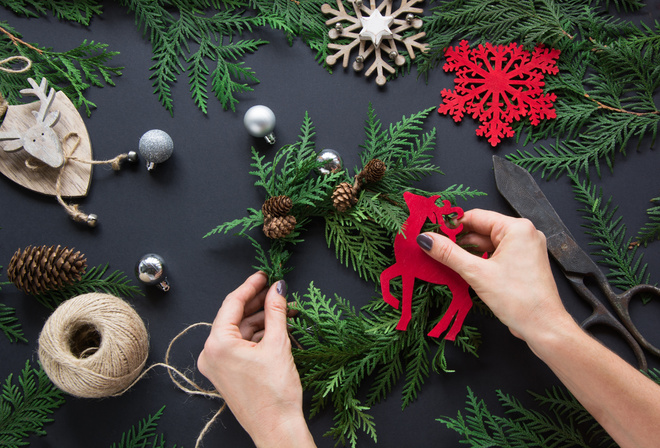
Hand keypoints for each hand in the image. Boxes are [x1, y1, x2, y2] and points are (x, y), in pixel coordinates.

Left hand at [197, 272, 315, 447]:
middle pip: (233, 317)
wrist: (276, 428)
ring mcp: (215, 365)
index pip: (231, 303)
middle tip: (275, 290)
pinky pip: (238, 346)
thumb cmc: (275, 393)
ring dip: (259, 320)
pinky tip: (274, 329)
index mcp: (217, 344)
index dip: (250, 286)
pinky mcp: (225, 374)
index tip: (264, 275)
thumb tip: (277, 289)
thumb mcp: (277, 344)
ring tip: (282, 311)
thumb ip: (276, 311)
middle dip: (257, 303)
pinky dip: (255, 336)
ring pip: (237, 332)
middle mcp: (210, 354)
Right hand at [417, 209, 573, 342]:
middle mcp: (524, 234)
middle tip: (435, 247)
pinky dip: (479, 260)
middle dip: (458, 240)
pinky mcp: (522, 263)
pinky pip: (495, 255)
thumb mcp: (476, 273)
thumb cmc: (520, 299)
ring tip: (445, 260)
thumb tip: (426, 239)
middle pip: (481, 230)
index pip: (476, 216)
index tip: (432, 232)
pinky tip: (463, 268)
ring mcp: (524, 249)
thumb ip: (448, 253)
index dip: (452, 225)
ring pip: (487, 244)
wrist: (543, 326)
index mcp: (517, 228)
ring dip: (467, 252)